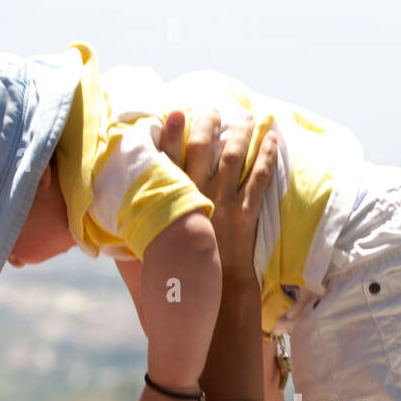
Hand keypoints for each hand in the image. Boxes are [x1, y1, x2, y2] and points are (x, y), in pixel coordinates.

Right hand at [157, 108, 275, 294]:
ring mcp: (223, 203)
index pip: (170, 158)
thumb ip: (146, 222)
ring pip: (233, 158)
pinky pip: (259, 179)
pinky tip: (272, 140)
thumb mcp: (155, 244)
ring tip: (247, 116)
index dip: (173, 132)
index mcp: (173, 200)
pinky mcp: (245, 213)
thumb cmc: (180, 269)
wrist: (213, 292)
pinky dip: (267, 157)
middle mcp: (197, 195)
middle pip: (202, 149)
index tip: (176, 111)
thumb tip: (128, 207)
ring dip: (241, 133)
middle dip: (209, 124)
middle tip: (215, 108)